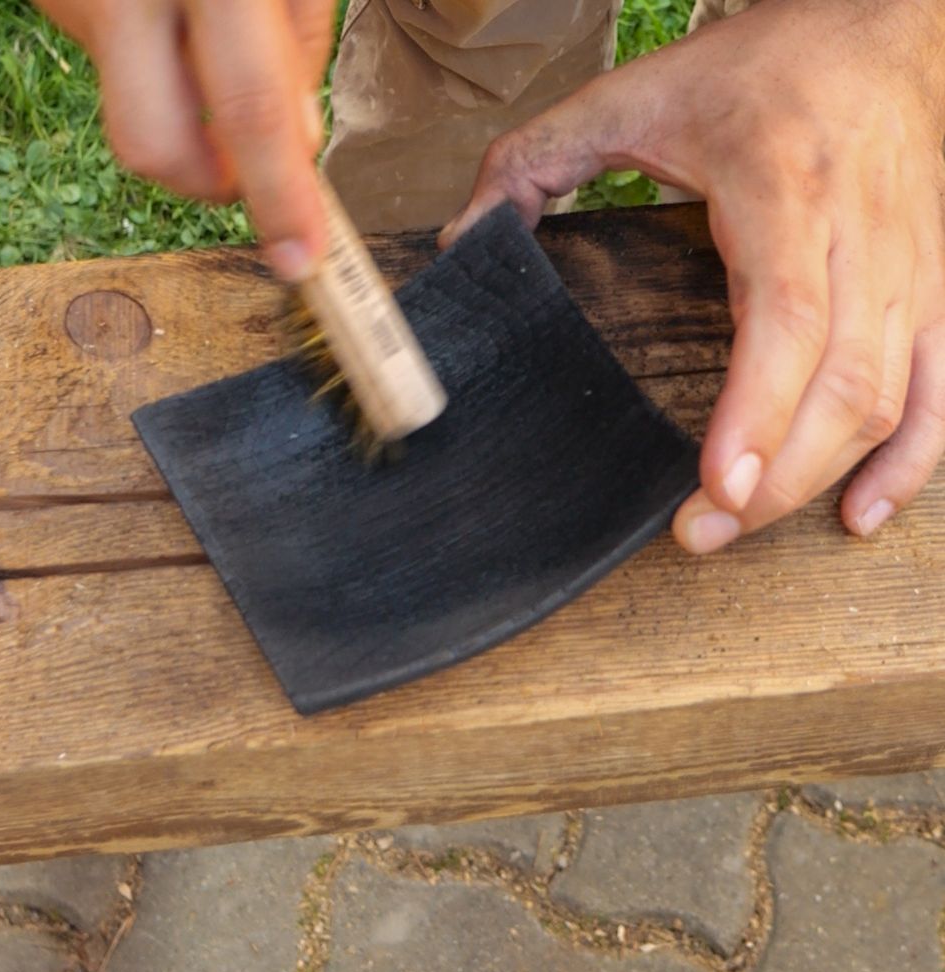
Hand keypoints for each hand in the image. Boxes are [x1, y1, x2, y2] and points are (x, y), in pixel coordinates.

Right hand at [34, 0, 335, 280]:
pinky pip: (118, 70)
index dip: (279, 197)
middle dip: (210, 184)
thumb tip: (298, 148)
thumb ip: (296, 54)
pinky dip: (159, 70)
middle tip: (244, 170)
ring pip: (133, 118)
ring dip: (186, 123)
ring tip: (208, 56)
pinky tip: (174, 18)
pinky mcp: (56, 0)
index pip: (250, 109)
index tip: (299, 259)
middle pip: (155, 145)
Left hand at [440, 0, 944, 552]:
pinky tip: (857, 511)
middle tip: (702, 530)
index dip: (757, 412)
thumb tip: (464, 241)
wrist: (878, 25)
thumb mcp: (630, 95)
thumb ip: (535, 162)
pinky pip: (940, 391)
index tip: (717, 486)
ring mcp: (913, 266)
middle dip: (777, 478)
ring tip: (743, 525)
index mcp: (783, 188)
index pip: (787, 317)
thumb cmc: (759, 67)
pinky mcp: (934, 286)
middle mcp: (861, 234)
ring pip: (889, 397)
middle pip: (842, 382)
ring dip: (822, 479)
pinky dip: (909, 463)